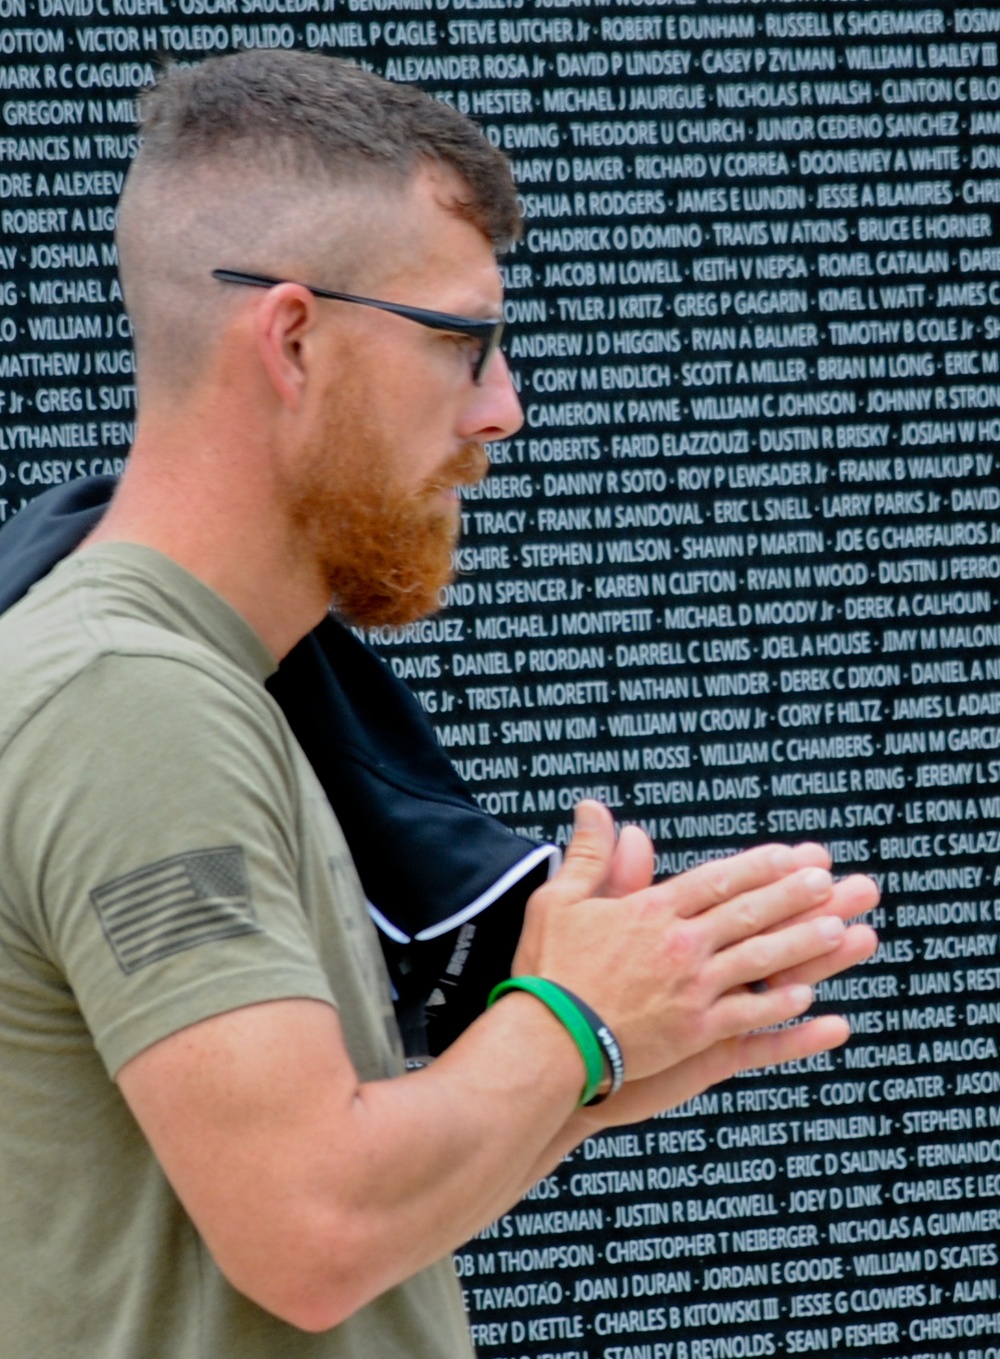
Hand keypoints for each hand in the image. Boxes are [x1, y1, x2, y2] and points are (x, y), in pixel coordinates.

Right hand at [514, 802, 877, 1085]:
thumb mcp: (558, 900)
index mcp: (650, 912)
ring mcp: (691, 991)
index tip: (792, 855)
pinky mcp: (693, 1035)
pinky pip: (749, 1016)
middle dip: (794, 896)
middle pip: (747, 913)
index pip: (716, 880)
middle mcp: (679, 946)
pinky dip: (780, 1007)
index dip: (758, 867)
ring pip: (759, 960)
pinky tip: (810, 997)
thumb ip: (589, 854)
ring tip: (841, 930)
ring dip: (802, 944)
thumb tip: (595, 807)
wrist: (544, 1041)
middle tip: (832, 883)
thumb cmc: (547, 971)